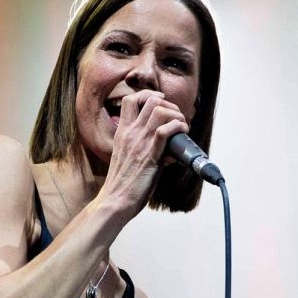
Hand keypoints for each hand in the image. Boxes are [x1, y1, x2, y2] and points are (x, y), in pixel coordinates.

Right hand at [100, 90, 188, 220]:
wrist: (114, 202)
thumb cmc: (121, 185)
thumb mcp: (125, 159)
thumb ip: (141, 149)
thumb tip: (166, 150)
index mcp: (121, 134)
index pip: (130, 101)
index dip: (148, 96)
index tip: (160, 102)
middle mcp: (129, 134)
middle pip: (150, 101)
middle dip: (169, 104)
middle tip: (176, 117)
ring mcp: (139, 143)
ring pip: (159, 111)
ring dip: (176, 115)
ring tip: (182, 126)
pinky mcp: (149, 155)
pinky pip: (165, 130)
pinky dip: (178, 127)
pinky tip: (182, 134)